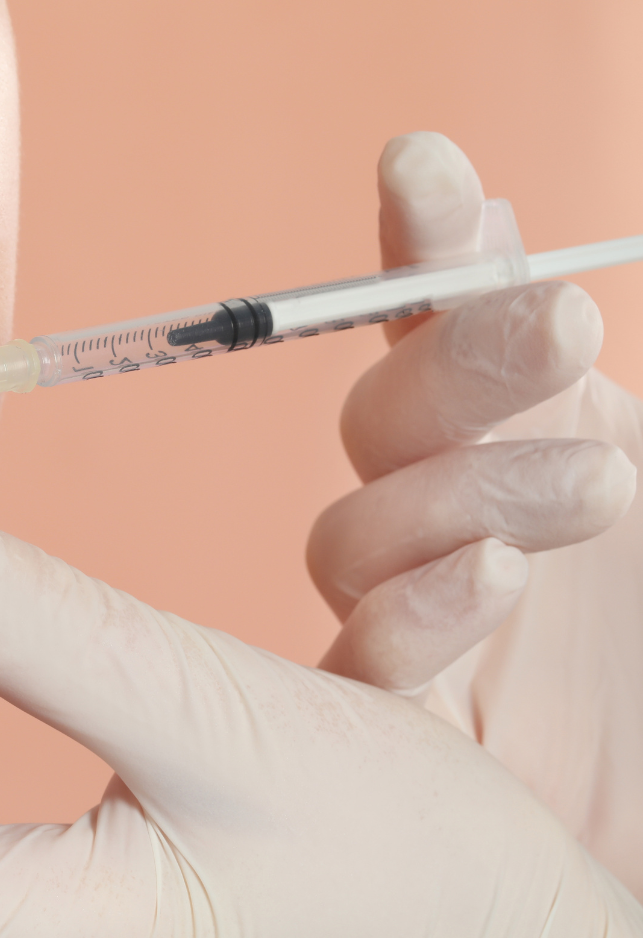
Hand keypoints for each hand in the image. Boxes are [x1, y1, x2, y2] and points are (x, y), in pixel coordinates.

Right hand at [309, 132, 642, 895]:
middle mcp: (479, 534)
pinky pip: (360, 671)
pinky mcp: (414, 757)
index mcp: (556, 453)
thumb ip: (571, 393)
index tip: (422, 171)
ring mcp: (438, 643)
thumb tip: (507, 235)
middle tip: (561, 331)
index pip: (451, 338)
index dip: (429, 252)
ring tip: (592, 492)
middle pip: (384, 426)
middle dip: (454, 366)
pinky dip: (407, 616)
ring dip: (450, 496)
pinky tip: (485, 585)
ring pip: (354, 541)